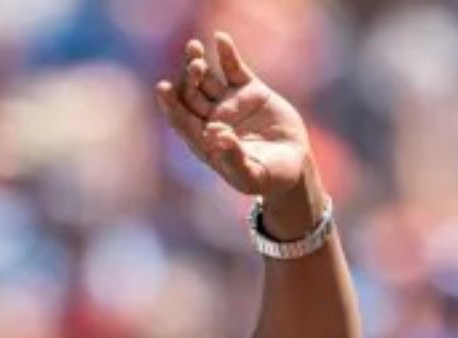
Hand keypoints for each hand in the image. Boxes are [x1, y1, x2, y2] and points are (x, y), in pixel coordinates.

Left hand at [155, 33, 311, 201]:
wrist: (294, 166)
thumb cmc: (268, 178)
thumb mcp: (251, 175)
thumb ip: (234, 159)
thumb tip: (216, 136)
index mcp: (205, 141)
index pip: (182, 120)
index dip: (171, 104)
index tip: (163, 88)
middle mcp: (212, 118)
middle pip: (191, 94)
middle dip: (188, 79)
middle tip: (194, 65)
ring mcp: (229, 102)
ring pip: (207, 79)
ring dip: (198, 63)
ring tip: (194, 47)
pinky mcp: (248, 90)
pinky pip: (233, 69)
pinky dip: (227, 54)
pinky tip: (221, 38)